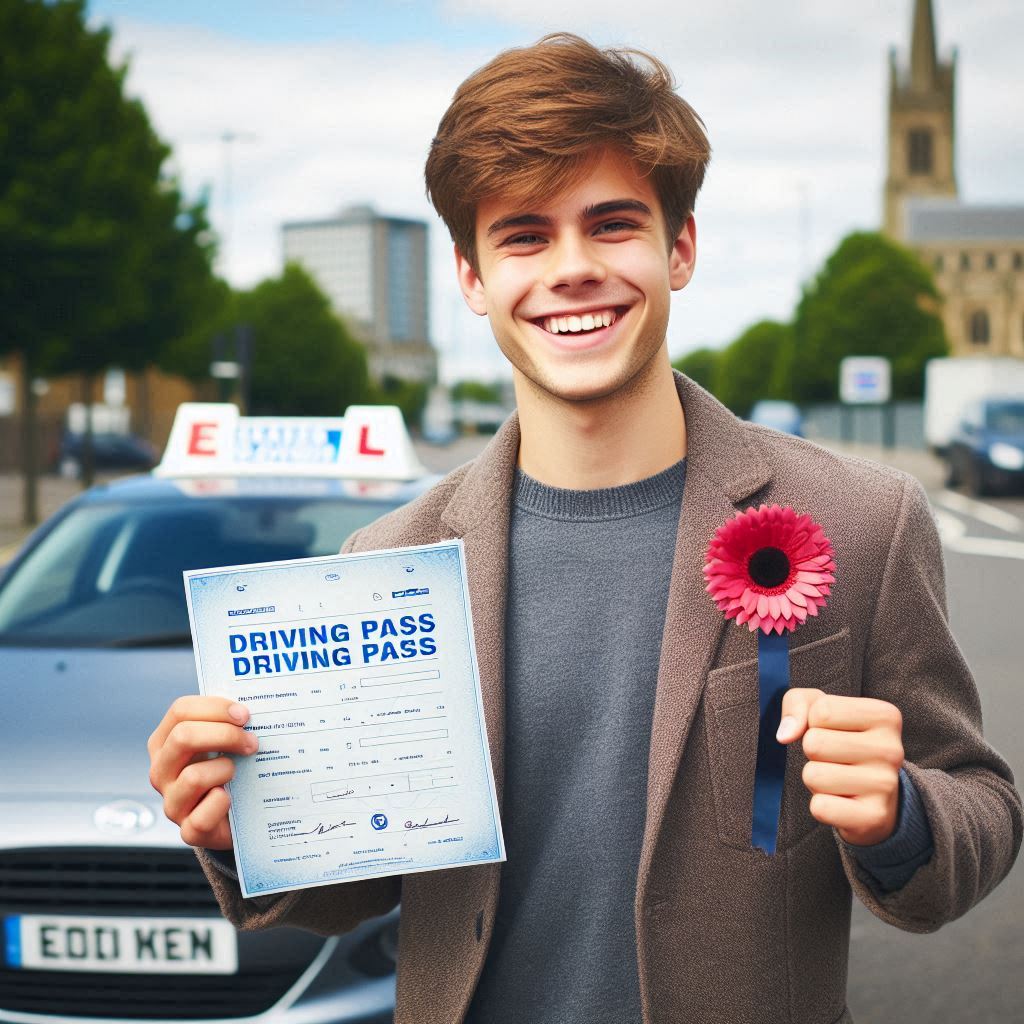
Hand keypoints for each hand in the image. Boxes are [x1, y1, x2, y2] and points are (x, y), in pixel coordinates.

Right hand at [147, 696, 255, 849]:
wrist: (240, 815)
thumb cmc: (232, 768)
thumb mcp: (223, 742)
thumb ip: (229, 722)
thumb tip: (250, 705)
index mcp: (165, 741)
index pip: (180, 710)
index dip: (215, 707)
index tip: (245, 715)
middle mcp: (161, 771)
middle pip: (183, 737)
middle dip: (225, 734)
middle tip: (252, 741)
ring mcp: (172, 803)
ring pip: (193, 776)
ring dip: (225, 769)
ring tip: (239, 772)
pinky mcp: (189, 831)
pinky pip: (202, 817)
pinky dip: (221, 805)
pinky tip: (232, 799)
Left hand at [776, 689, 903, 845]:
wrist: (876, 798)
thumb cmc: (842, 742)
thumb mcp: (819, 709)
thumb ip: (797, 703)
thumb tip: (785, 735)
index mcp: (885, 716)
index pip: (822, 711)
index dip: (814, 722)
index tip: (834, 732)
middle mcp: (892, 749)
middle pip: (814, 743)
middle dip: (813, 753)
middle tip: (834, 760)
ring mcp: (886, 785)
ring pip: (813, 776)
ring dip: (815, 780)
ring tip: (838, 780)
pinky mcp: (874, 817)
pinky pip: (820, 807)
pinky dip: (821, 806)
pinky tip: (842, 802)